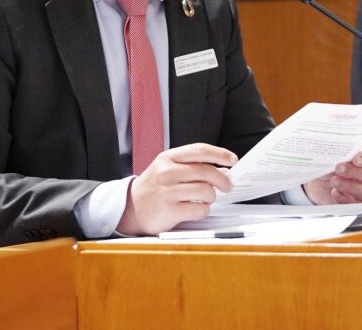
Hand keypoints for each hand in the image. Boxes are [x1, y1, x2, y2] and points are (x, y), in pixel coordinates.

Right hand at [115, 144, 236, 235]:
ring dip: (211, 197)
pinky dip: (203, 211)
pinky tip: (196, 209)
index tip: (233, 159)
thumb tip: (223, 170)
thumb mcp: (167, 168)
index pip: (200, 150)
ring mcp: (167, 192)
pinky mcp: (170, 211)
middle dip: (223, 179)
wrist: (129, 209)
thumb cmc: (153, 187)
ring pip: (206, 191)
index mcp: (167, 158)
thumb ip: (192, 166)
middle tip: (228, 186)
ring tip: (205, 199)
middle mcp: (167, 172)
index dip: (220, 154)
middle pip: (206, 171)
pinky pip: (200, 210)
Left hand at [303, 145, 361, 204]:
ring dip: (350, 186)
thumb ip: (339, 154)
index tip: (355, 159)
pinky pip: (357, 205)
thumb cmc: (329, 164)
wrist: (318, 181)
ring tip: (334, 181)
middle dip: (356, 172)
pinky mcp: (358, 204)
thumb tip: (340, 156)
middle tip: (339, 168)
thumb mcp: (332, 156)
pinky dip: (344, 198)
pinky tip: (334, 192)